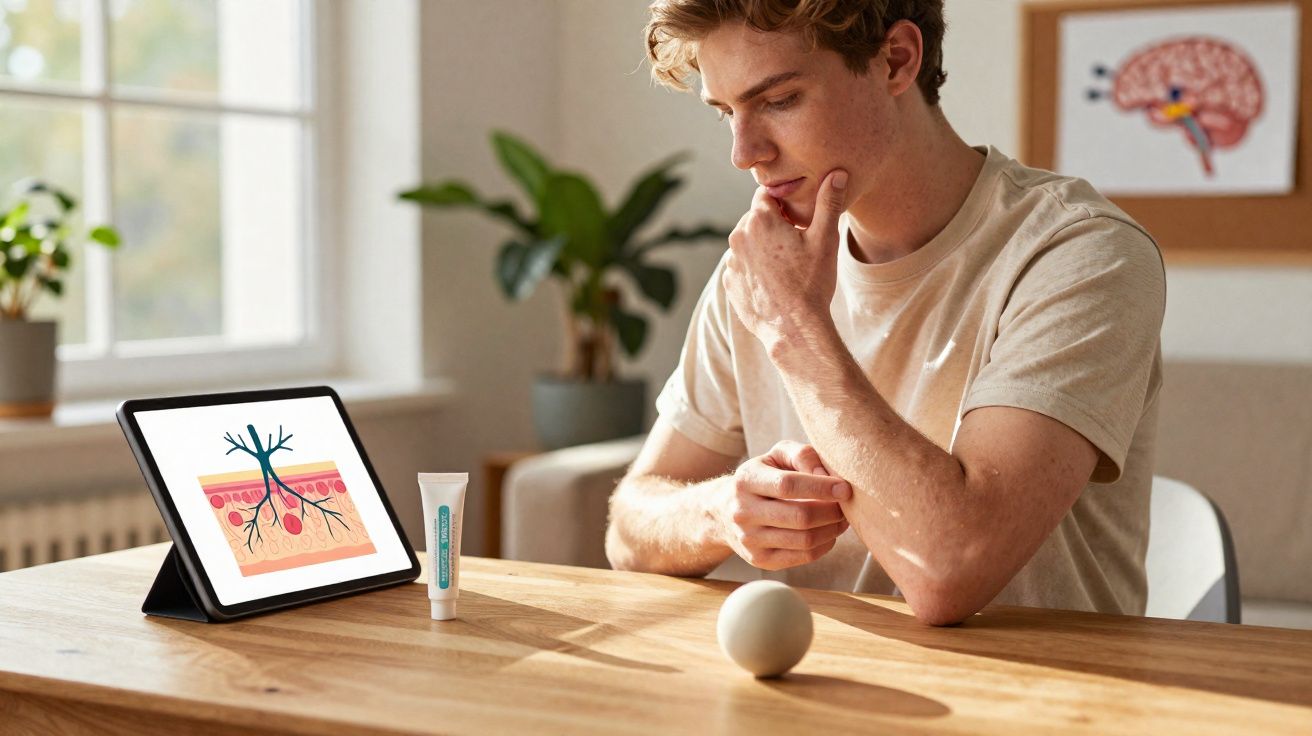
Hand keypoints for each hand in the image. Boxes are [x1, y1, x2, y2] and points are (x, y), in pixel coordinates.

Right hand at [712, 440, 850, 570]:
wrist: (725, 511)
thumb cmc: (763, 477)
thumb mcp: (777, 456)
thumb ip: (803, 455)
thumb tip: (827, 476)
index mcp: (746, 480)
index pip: (788, 485)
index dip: (821, 488)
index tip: (845, 489)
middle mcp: (743, 512)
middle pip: (799, 517)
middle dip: (831, 512)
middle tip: (846, 506)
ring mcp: (749, 539)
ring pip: (804, 540)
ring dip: (832, 530)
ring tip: (841, 519)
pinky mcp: (760, 560)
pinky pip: (803, 557)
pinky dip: (824, 546)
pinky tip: (828, 533)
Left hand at [722, 169, 847, 352]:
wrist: (794, 328)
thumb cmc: (811, 282)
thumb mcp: (825, 239)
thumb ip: (828, 202)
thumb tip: (836, 173)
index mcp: (759, 219)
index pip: (767, 195)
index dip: (785, 205)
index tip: (798, 220)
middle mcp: (738, 236)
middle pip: (756, 219)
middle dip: (774, 226)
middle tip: (797, 245)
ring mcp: (732, 261)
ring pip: (749, 243)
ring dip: (764, 247)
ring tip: (787, 266)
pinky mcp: (730, 282)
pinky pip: (743, 266)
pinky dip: (756, 269)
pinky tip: (776, 282)